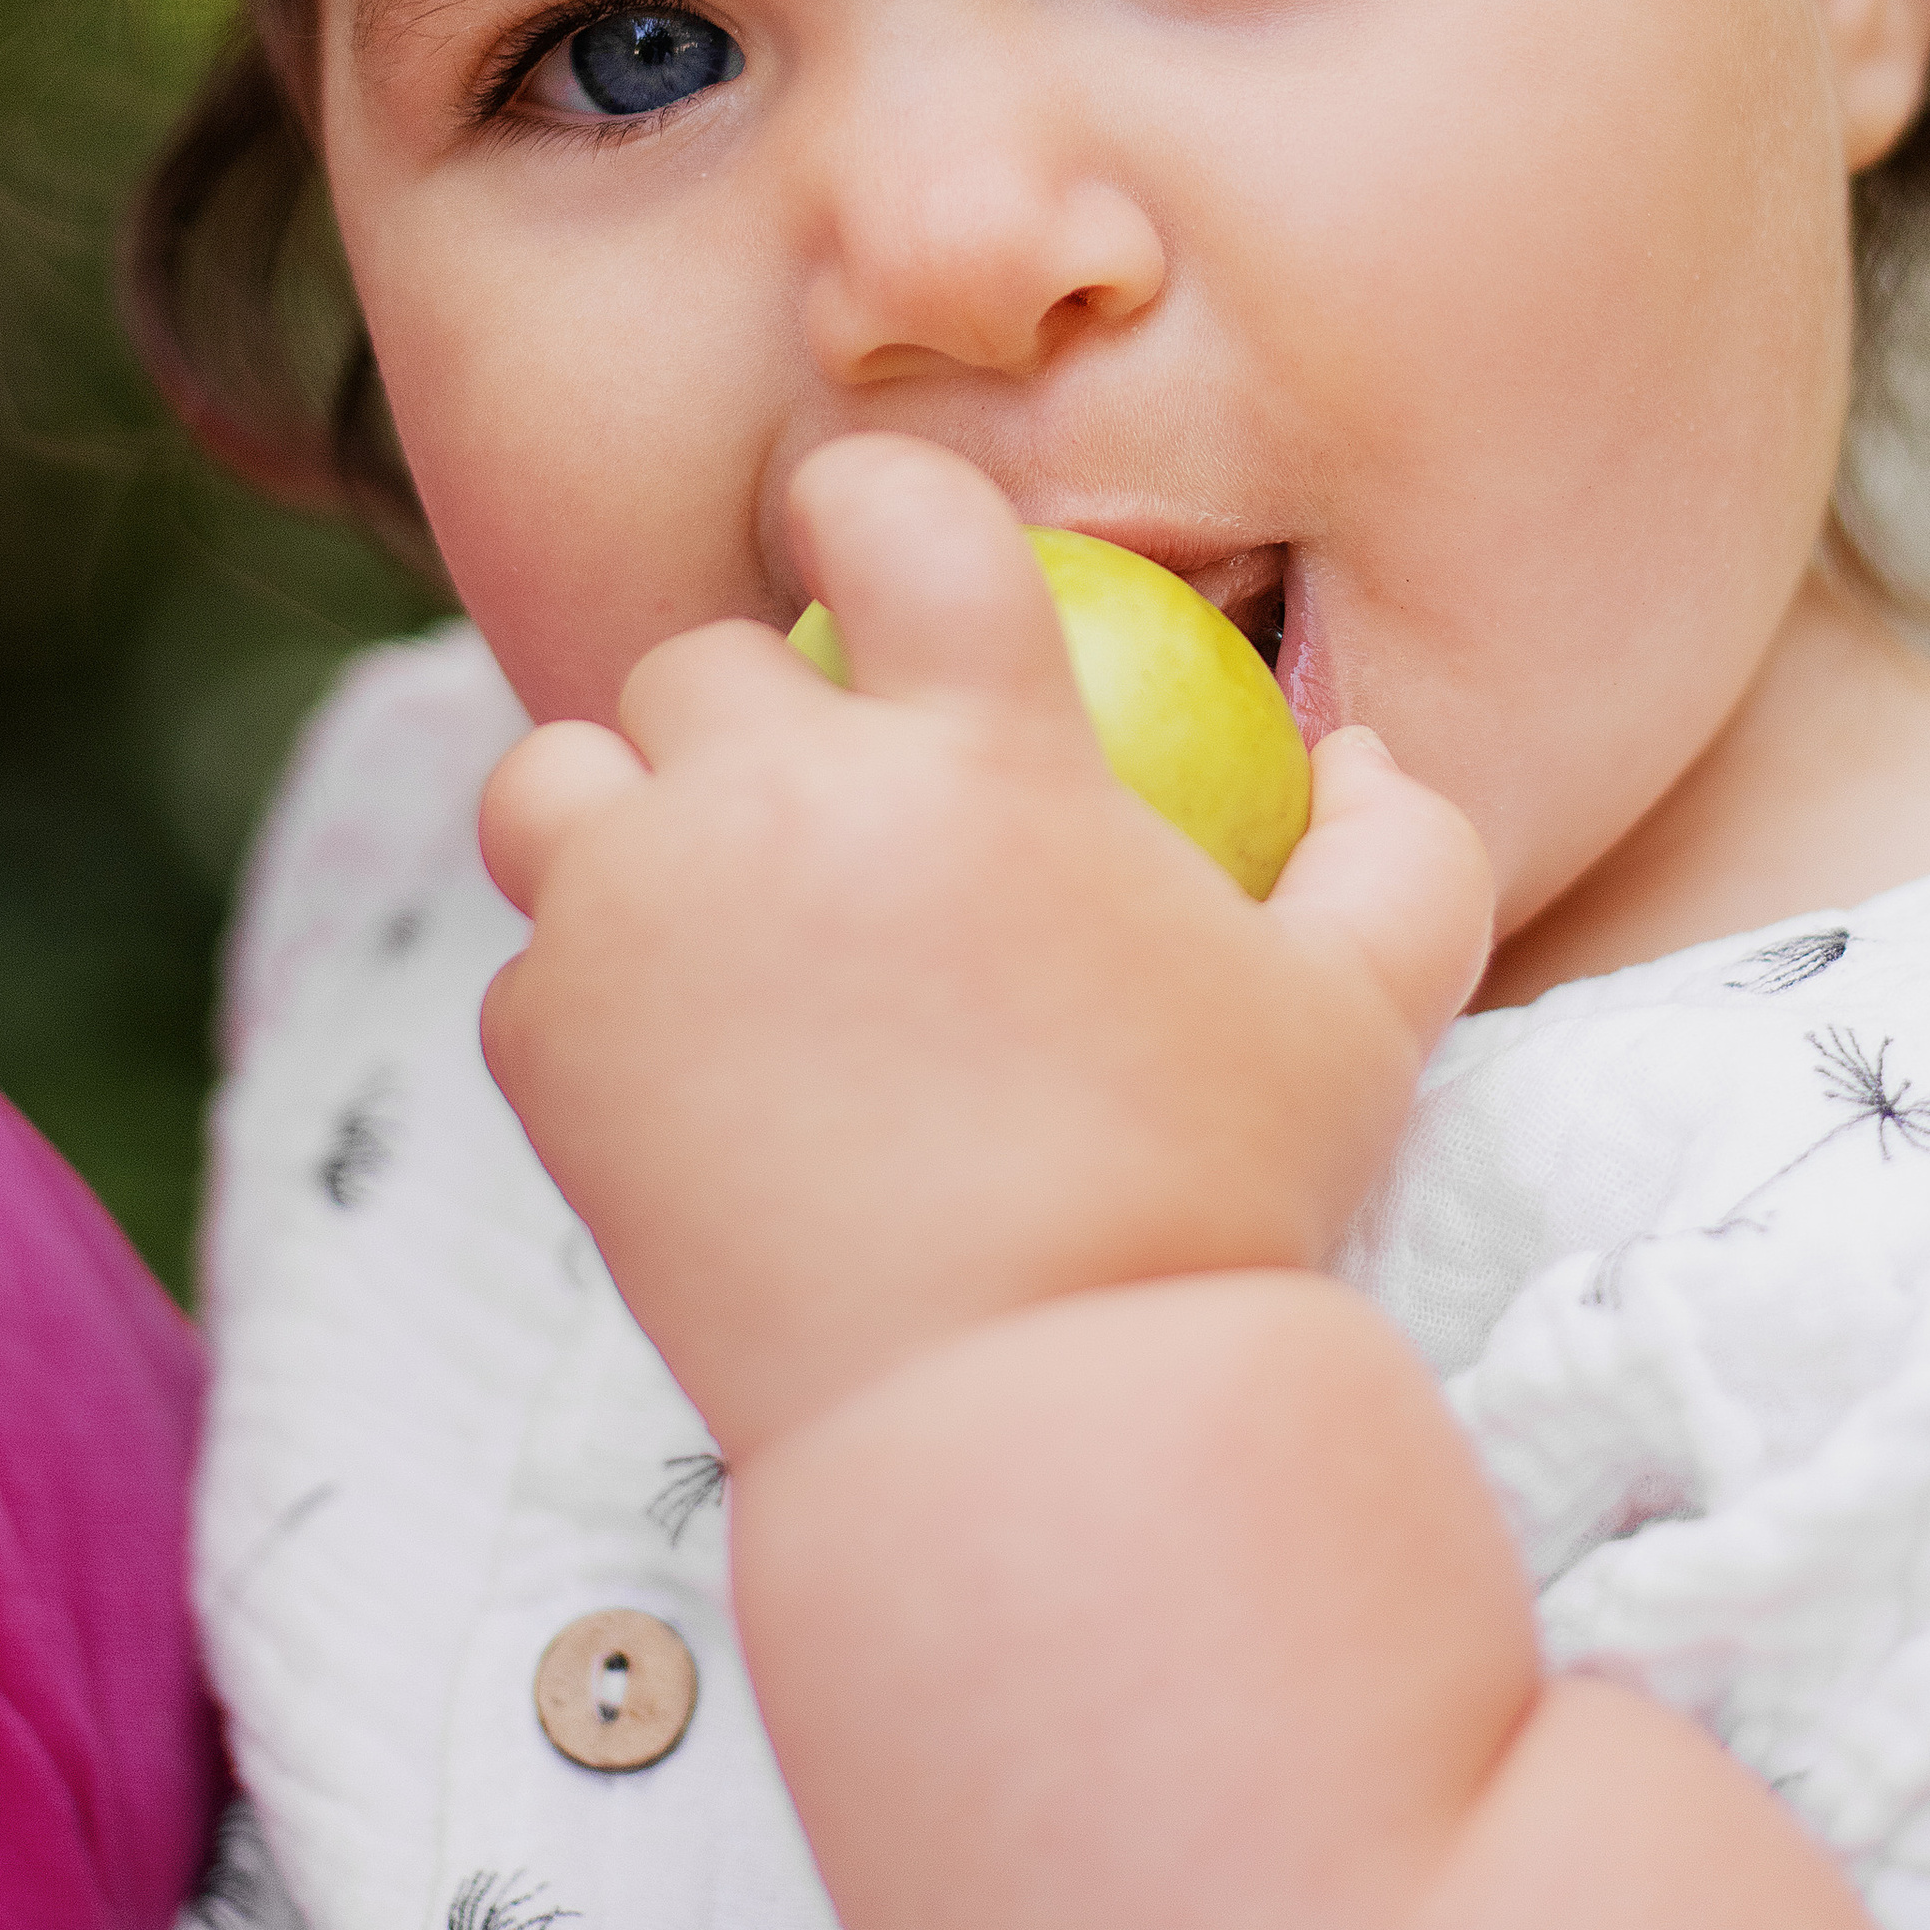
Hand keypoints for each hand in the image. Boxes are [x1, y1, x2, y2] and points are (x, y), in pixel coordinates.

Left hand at [479, 434, 1489, 1460]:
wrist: (1029, 1428)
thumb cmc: (1221, 1205)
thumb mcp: (1369, 1015)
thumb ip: (1400, 846)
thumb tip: (1356, 746)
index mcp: (980, 744)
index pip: (883, 501)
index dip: (867, 502)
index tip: (871, 553)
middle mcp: (785, 797)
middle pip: (702, 660)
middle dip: (754, 717)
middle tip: (824, 823)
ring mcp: (643, 917)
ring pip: (551, 780)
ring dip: (615, 817)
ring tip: (698, 907)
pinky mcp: (548, 1049)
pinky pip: (530, 963)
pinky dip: (590, 1001)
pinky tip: (688, 1078)